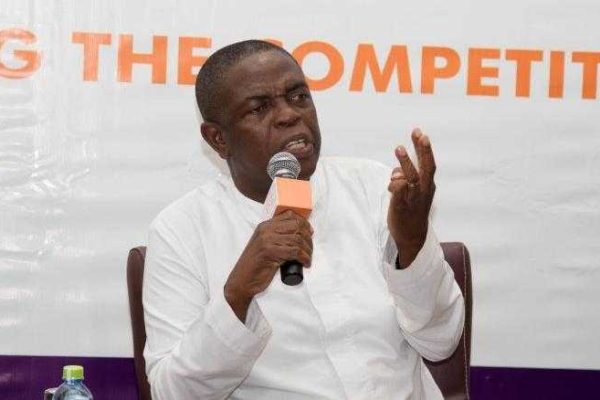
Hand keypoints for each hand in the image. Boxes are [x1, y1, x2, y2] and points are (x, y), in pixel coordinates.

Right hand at [224, 210, 312, 321]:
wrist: (242, 280)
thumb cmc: (256, 265)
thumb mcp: (265, 246)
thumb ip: (276, 237)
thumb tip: (298, 234)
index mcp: (265, 226)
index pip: (290, 215)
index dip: (304, 223)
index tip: (310, 233)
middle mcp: (266, 230)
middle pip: (296, 226)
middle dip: (308, 238)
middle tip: (310, 249)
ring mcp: (267, 240)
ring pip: (297, 239)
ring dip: (308, 250)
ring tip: (308, 258)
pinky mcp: (269, 252)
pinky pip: (294, 251)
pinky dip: (304, 258)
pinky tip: (305, 263)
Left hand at [387, 128, 435, 267]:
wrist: (412, 236)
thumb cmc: (411, 211)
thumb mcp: (411, 192)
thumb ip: (404, 178)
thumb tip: (397, 170)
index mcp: (428, 186)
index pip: (428, 163)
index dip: (424, 148)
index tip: (419, 133)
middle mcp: (423, 191)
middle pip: (426, 167)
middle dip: (422, 150)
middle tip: (418, 133)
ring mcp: (414, 199)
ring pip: (412, 178)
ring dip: (406, 163)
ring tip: (399, 148)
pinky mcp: (402, 206)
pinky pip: (399, 191)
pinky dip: (395, 183)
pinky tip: (391, 184)